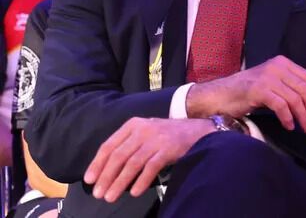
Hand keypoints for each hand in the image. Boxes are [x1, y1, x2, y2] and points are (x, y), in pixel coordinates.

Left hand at [84, 117, 213, 202]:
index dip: (97, 164)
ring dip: (120, 182)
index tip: (90, 179)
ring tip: (111, 197)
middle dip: (106, 177)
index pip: (109, 145)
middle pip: (119, 156)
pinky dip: (142, 181)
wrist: (197, 130)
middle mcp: (143, 129)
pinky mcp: (169, 148)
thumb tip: (107, 170)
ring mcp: (156, 139)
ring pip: (132, 163)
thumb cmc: (168, 136)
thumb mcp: (146, 133)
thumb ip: (128, 145)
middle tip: (98, 194)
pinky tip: (135, 192)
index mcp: (133, 125)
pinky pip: (151, 167)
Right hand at [186, 55, 305, 133]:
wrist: (218, 96)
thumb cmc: (246, 93)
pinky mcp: (258, 90)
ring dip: (304, 116)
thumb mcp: (271, 84)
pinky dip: (288, 118)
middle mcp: (276, 66)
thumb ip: (290, 87)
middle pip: (305, 88)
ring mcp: (267, 77)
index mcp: (283, 63)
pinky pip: (281, 105)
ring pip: (295, 98)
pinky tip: (290, 127)